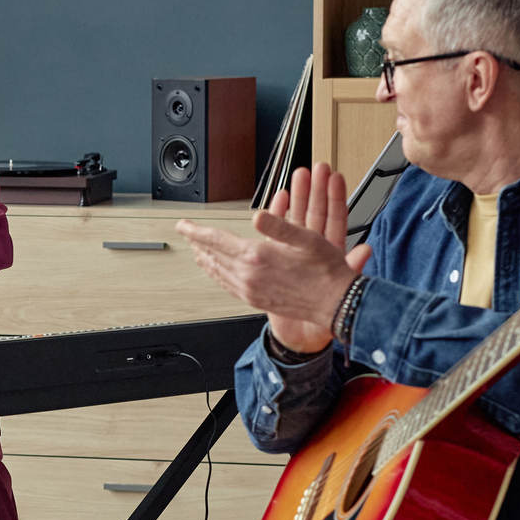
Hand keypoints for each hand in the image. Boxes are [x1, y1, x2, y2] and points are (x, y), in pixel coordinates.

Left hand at [177, 166, 372, 353]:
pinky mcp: (255, 300)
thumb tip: (256, 216)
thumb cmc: (325, 270)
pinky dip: (217, 275)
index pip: (216, 240)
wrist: (335, 303)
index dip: (197, 231)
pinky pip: (227, 286)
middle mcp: (249, 276)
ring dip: (205, 259)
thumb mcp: (306, 238)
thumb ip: (278, 225)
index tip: (184, 225)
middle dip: (197, 243)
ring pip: (217, 272)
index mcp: (257, 257)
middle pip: (212, 256)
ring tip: (198, 251)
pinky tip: (217, 272)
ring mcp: (250, 291)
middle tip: (187, 233)